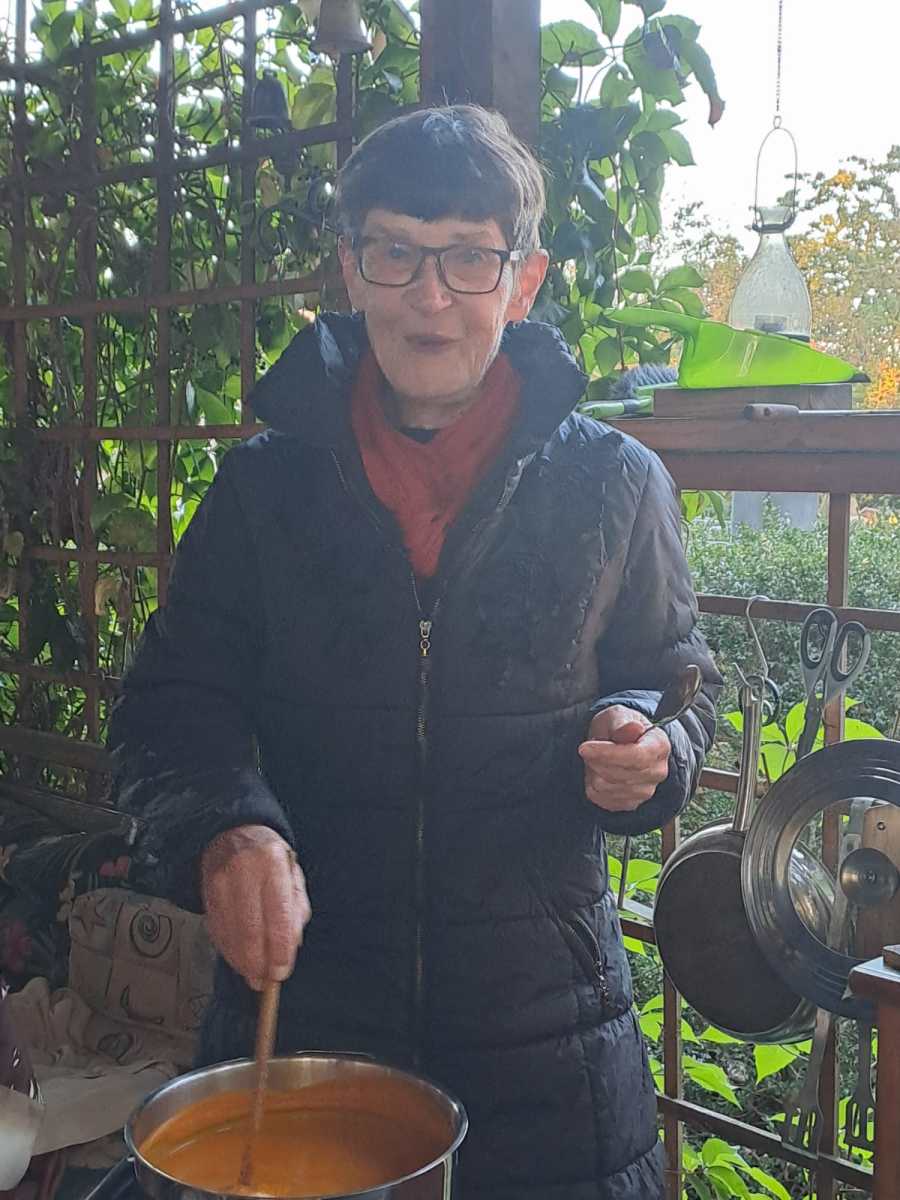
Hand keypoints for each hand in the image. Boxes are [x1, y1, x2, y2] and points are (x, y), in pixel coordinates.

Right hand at [200, 824, 311, 990]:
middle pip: (251, 930)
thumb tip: (291, 945)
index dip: (280, 949)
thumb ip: (297, 908)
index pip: (278, 914)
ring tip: (254, 976)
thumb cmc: (267, 857)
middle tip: (267, 980)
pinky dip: (228, 952)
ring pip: (231, 935)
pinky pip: (217, 931)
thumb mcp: (292, 873)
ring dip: (242, 963)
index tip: (282, 970)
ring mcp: (221, 882)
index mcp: (272, 862)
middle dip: (260, 962)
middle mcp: (244, 870)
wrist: (231, 833)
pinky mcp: (206, 894)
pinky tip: (238, 960)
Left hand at [578, 705, 669, 812]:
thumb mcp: (618, 715)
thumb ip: (622, 723)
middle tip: (590, 747)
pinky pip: (600, 798)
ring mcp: (646, 791)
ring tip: (597, 758)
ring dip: (592, 771)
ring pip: (605, 787)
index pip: (637, 757)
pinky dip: (591, 784)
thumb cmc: (619, 726)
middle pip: (618, 774)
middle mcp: (658, 772)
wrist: (620, 742)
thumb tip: (634, 728)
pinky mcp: (630, 804)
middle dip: (596, 760)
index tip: (584, 747)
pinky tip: (598, 771)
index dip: (608, 754)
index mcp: (660, 746)